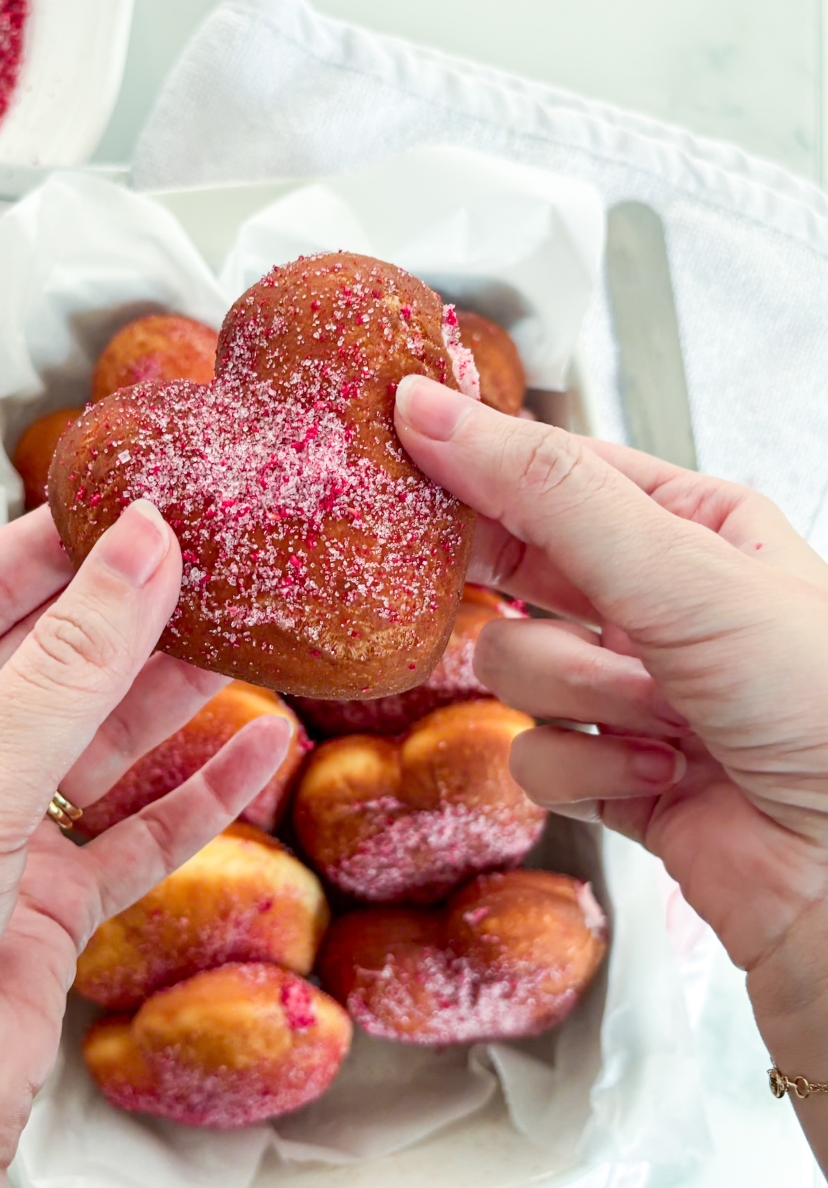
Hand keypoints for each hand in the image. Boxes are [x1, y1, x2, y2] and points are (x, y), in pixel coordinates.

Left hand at [0, 502, 288, 1187]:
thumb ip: (67, 672)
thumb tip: (134, 556)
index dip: (51, 552)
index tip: (127, 506)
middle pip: (46, 667)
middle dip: (128, 623)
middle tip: (210, 568)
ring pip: (100, 745)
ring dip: (175, 700)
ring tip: (249, 641)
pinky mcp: (48, 902)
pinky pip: (137, 832)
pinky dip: (199, 794)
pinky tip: (255, 749)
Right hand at [396, 376, 827, 1166]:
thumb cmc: (817, 697)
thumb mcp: (681, 567)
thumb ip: (545, 492)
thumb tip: (430, 412)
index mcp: (688, 524)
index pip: (551, 471)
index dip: (477, 462)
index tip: (401, 442)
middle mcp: (652, 602)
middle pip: (517, 568)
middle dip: (524, 595)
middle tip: (508, 585)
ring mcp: (627, 690)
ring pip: (514, 667)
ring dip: (580, 695)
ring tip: (664, 714)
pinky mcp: (607, 774)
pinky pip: (532, 756)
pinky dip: (591, 770)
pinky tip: (662, 774)